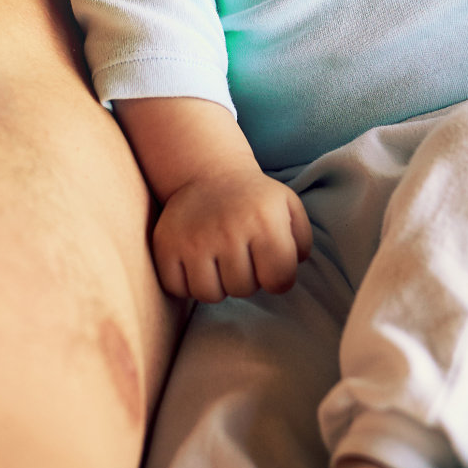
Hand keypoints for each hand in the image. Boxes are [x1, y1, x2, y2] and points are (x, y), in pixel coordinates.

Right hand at [152, 168, 312, 301]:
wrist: (208, 172)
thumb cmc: (254, 199)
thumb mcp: (288, 207)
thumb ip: (301, 241)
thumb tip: (290, 269)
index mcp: (265, 221)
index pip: (279, 281)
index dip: (276, 278)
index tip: (268, 264)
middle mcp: (229, 229)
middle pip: (243, 289)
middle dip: (245, 278)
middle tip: (240, 254)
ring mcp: (194, 238)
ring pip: (210, 294)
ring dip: (217, 284)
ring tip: (219, 260)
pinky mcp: (166, 245)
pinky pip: (178, 289)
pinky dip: (186, 282)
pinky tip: (195, 261)